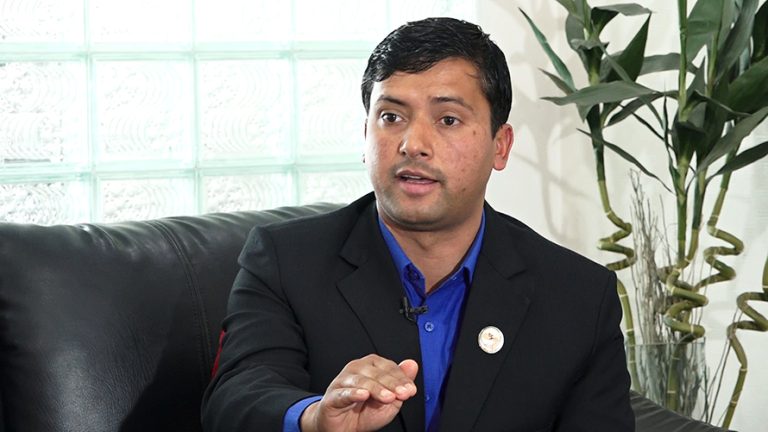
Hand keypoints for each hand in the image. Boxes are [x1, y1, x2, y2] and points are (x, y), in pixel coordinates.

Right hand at [300, 354, 418, 431]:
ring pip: (361, 380)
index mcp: (371, 367)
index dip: (401, 378)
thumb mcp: (390, 399)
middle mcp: (356, 369)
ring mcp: (343, 381)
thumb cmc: (365, 412)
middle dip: (392, 383)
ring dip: (376, 388)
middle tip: (403, 394)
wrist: (344, 429)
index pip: (388, 367)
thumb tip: (412, 364)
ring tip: (388, 398)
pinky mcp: (332, 396)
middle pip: (375, 372)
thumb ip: (400, 382)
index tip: (411, 390)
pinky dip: (354, 393)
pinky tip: (363, 395)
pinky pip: (343, 393)